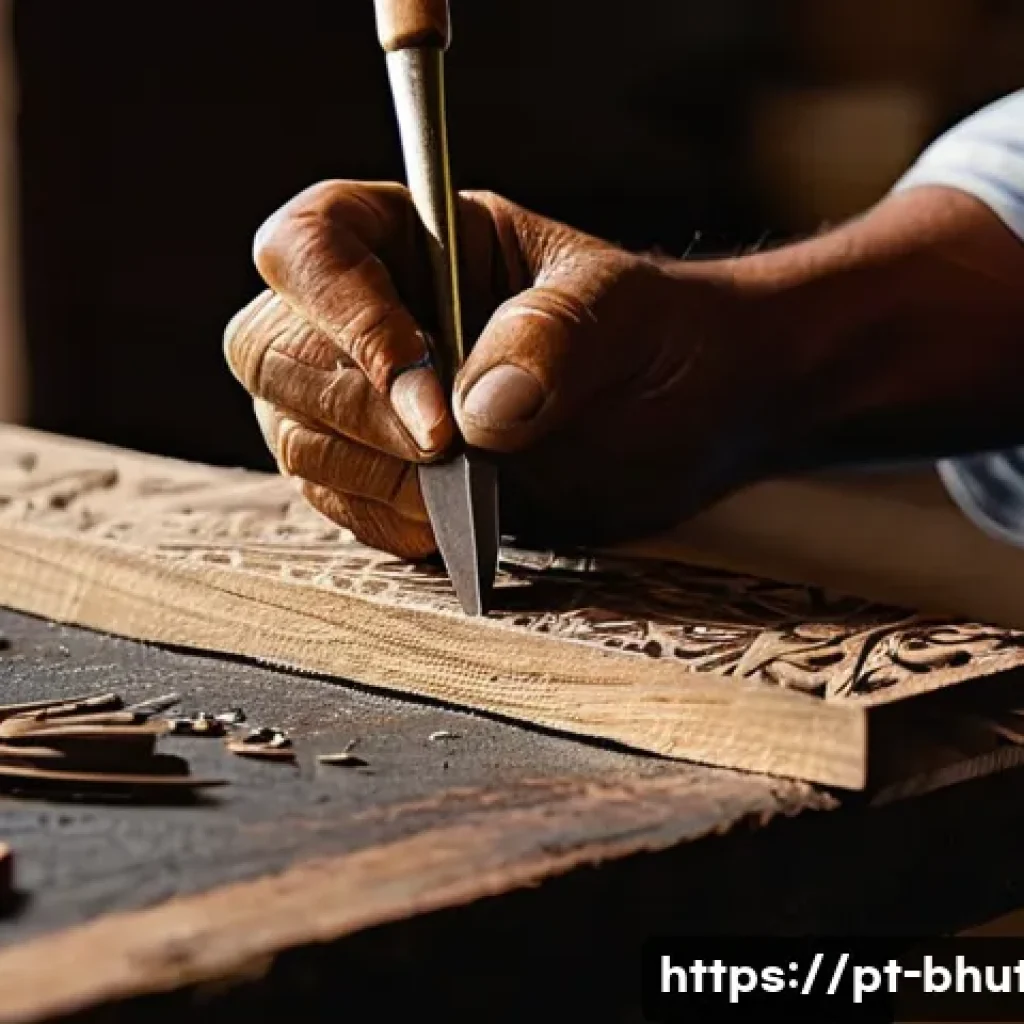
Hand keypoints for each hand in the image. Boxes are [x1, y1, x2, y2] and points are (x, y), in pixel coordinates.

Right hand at [224, 181, 760, 557]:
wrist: (685, 414)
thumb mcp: (624, 311)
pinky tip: (444, 525)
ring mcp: (370, 398)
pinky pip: (333, 499)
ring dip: (366, 474)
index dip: (342, 313)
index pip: (313, 244)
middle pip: (272, 347)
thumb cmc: (656, 336)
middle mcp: (374, 314)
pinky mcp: (384, 471)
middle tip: (444, 452)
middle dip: (354, 410)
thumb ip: (553, 339)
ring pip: (293, 431)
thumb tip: (477, 410)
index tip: (423, 393)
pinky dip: (379, 518)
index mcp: (417, 238)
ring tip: (459, 492)